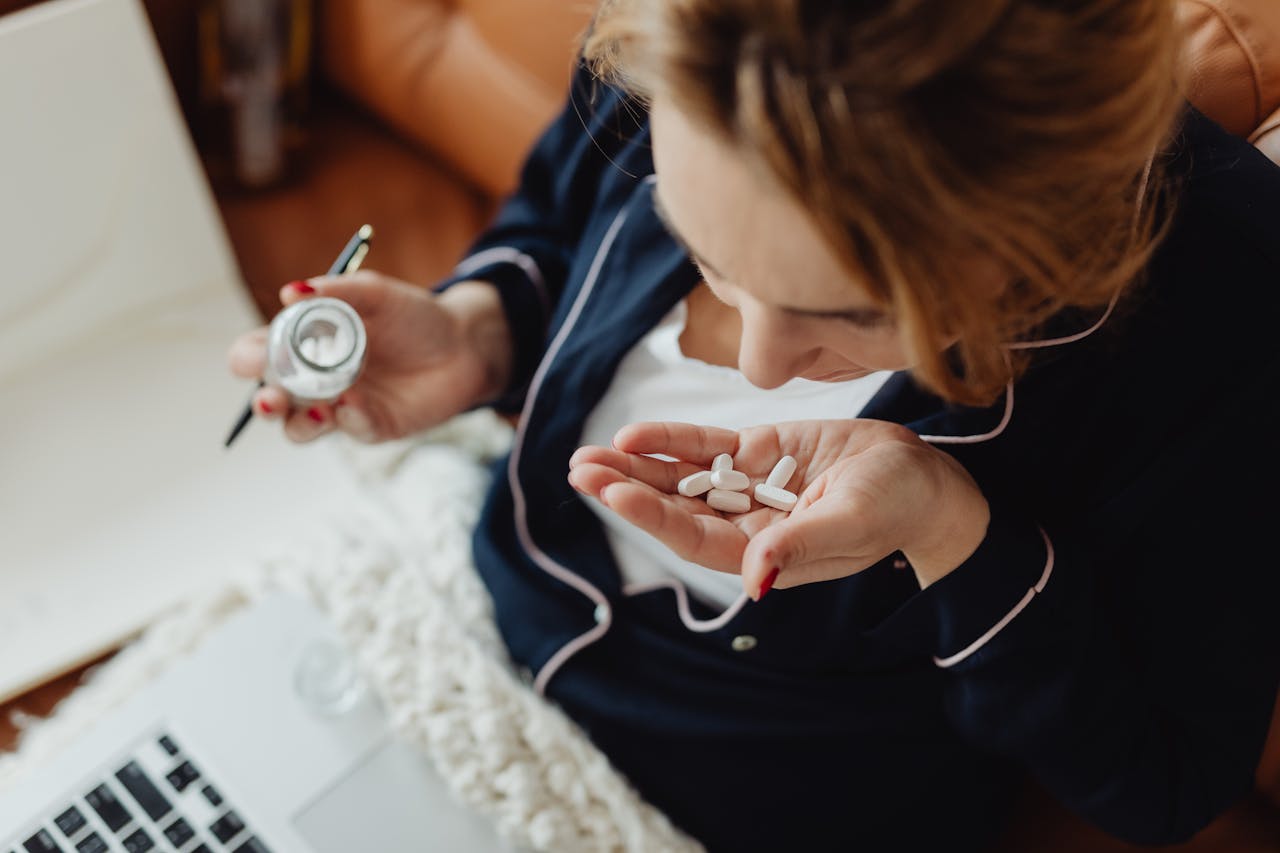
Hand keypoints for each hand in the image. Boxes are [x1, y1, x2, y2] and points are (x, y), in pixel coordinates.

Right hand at [227, 273, 510, 441]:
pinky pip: (350, 429)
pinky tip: (354, 402)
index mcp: (305, 344)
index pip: (260, 354)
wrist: (464, 345)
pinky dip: (348, 417)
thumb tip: (289, 292)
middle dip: (265, 403)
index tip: (251, 358)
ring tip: (317, 410)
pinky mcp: (371, 426)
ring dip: (298, 423)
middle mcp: (316, 379)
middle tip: (271, 399)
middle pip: (272, 399)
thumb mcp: (375, 293)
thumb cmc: (414, 316)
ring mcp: (341, 407)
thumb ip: (335, 292)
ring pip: (300, 428)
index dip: (248, 358)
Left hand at [567, 420, 989, 597]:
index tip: (613, 492)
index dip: (652, 515)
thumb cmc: (897, 507)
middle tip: (580, 470)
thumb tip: (753, 580)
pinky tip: (634, 435)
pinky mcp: (760, 453)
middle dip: (627, 489)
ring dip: (636, 466)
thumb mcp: (851, 523)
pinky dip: (672, 440)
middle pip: (675, 509)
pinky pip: (707, 447)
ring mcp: (750, 487)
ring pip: (681, 478)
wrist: (924, 477)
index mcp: (764, 554)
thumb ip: (800, 547)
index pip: (694, 538)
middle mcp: (747, 524)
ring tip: (587, 456)